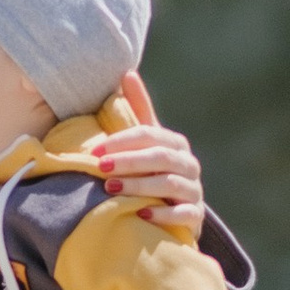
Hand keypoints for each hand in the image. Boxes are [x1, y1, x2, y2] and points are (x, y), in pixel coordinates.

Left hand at [90, 65, 203, 235]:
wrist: (176, 209)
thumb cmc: (154, 170)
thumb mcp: (146, 141)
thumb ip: (138, 110)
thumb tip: (127, 72)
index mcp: (176, 143)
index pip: (149, 135)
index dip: (121, 141)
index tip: (94, 152)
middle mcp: (189, 164)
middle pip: (160, 158)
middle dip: (128, 161)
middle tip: (100, 168)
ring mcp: (194, 190)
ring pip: (169, 184)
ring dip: (139, 186)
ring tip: (111, 189)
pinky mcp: (195, 216)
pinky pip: (183, 214)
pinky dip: (163, 213)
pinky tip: (142, 213)